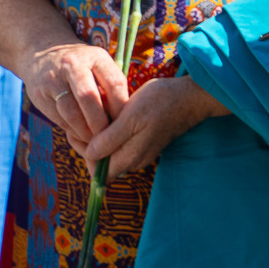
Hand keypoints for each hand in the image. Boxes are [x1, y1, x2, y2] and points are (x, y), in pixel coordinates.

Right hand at [24, 41, 130, 155]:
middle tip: (109, 138)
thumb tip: (121, 119)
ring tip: (95, 141)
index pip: (115, 82)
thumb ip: (109, 86)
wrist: (42, 54)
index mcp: (95, 57)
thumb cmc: (82, 65)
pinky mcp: (38, 95)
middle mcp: (73, 65)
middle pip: (90, 98)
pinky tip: (81, 135)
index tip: (125, 122)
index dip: (121, 106)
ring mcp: (53, 79)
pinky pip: (58, 118)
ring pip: (71, 112)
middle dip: (101, 122)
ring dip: (85, 131)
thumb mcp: (98, 65)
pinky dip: (72, 130)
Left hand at [80, 75, 229, 175]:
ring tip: (94, 117)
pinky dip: (111, 136)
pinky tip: (110, 118)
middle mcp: (135, 161)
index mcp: (130, 158)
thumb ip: (109, 139)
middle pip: (102, 164)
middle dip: (89, 145)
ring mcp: (142, 154)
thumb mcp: (131, 116)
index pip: (96, 171)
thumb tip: (90, 154)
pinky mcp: (146, 144)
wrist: (191, 96)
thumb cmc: (161, 102)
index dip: (83, 152)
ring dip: (100, 140)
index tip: (76, 130)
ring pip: (111, 154)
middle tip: (81, 120)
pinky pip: (121, 146)